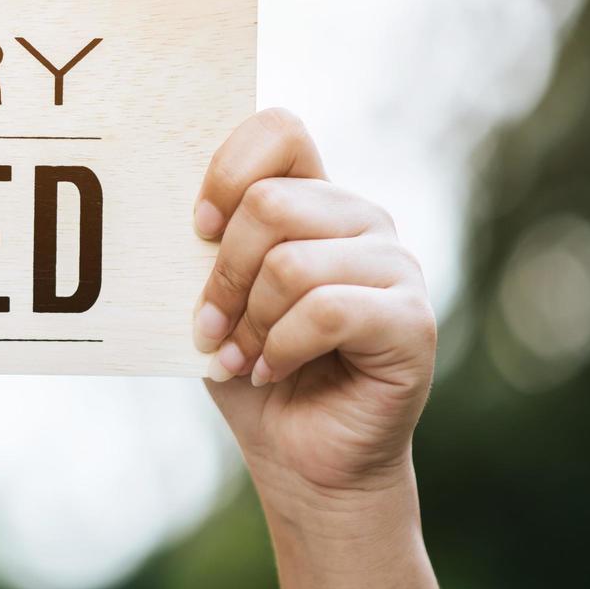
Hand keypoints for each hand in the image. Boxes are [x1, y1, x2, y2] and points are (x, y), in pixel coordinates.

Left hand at [192, 108, 436, 506]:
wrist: (302, 458)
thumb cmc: (252, 370)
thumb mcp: (216, 297)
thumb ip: (207, 247)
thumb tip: (177, 213)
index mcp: (314, 198)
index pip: (279, 130)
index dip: (228, 171)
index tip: (197, 228)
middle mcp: (361, 219)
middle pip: (269, 203)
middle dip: (223, 275)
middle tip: (212, 328)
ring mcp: (396, 265)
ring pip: (291, 263)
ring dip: (249, 323)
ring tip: (243, 358)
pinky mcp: (412, 319)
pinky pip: (326, 310)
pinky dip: (282, 348)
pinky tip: (273, 371)